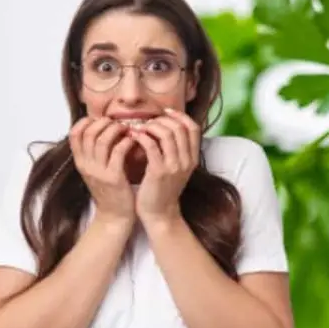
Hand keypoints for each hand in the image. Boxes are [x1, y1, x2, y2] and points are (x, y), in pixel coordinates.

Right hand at [68, 116, 136, 223]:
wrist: (115, 216)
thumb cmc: (110, 190)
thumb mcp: (96, 170)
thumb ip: (95, 152)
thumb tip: (103, 128)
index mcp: (80, 162)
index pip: (74, 133)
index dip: (87, 121)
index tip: (101, 119)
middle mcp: (86, 165)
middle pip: (89, 133)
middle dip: (104, 122)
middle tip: (117, 122)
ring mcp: (98, 172)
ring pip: (102, 140)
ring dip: (116, 130)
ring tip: (127, 129)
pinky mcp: (113, 178)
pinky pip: (119, 152)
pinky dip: (127, 142)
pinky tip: (134, 140)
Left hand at [130, 108, 200, 224]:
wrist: (160, 214)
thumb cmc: (163, 190)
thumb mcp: (176, 169)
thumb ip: (175, 150)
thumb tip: (166, 128)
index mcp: (193, 158)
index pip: (193, 127)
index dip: (180, 116)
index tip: (165, 112)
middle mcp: (187, 160)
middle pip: (180, 127)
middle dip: (162, 120)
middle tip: (148, 122)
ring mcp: (175, 166)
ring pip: (167, 134)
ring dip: (151, 126)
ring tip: (139, 128)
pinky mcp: (159, 172)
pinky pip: (151, 146)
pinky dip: (142, 137)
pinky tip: (134, 137)